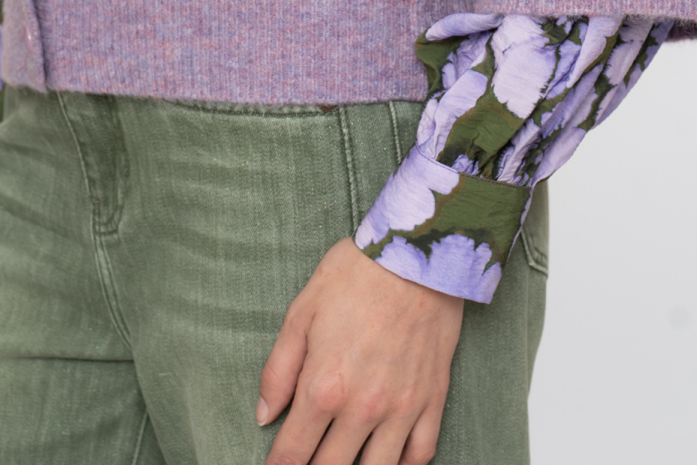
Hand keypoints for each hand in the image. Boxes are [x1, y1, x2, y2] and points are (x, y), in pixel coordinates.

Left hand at [259, 236, 463, 464]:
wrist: (418, 252)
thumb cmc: (356, 275)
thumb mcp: (302, 311)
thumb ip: (278, 369)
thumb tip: (264, 414)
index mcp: (324, 387)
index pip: (292, 454)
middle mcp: (363, 408)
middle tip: (307, 463)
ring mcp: (402, 408)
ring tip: (344, 464)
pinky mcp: (433, 399)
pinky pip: (420, 454)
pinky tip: (388, 463)